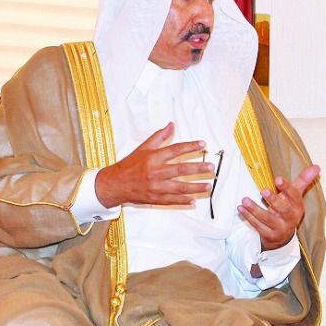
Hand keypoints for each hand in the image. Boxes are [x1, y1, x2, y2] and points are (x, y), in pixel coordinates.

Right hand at [94, 122, 212, 207]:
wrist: (115, 184)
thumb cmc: (130, 165)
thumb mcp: (143, 148)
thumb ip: (159, 137)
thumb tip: (171, 125)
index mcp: (153, 158)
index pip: (175, 149)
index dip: (190, 146)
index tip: (202, 144)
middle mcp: (155, 172)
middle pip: (180, 169)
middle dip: (197, 168)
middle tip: (210, 167)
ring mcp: (155, 186)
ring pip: (179, 187)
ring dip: (195, 187)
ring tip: (208, 186)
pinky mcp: (154, 198)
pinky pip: (171, 200)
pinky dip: (183, 200)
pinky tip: (193, 200)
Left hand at [238, 164, 320, 250]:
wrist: (283, 235)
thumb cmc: (287, 209)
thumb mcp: (294, 196)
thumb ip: (303, 181)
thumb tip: (317, 166)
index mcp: (298, 207)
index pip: (295, 196)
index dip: (287, 188)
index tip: (277, 179)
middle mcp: (291, 218)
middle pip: (284, 210)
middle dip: (273, 200)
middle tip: (263, 190)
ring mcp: (280, 229)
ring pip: (268, 219)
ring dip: (255, 210)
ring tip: (245, 200)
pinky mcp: (269, 236)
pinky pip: (258, 227)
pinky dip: (249, 218)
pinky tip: (241, 209)